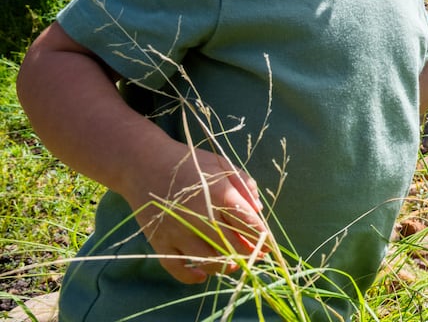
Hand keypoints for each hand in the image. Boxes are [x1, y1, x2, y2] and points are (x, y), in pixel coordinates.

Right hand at [127, 145, 268, 283]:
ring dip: (224, 266)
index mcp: (220, 194)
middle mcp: (200, 215)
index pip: (248, 223)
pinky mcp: (160, 241)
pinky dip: (190, 276)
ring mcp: (178, 230)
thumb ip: (244, 185)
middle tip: (256, 257)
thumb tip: (258, 211)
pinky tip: (203, 275)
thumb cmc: (191, 164)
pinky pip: (176, 266)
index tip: (269, 245)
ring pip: (208, 259)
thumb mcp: (222, 165)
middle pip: (231, 245)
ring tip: (234, 264)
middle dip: (248, 253)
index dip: (261, 237)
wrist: (145, 164)